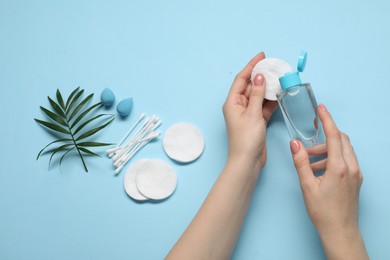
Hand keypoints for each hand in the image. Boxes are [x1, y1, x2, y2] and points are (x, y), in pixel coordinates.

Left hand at [223, 52, 277, 169]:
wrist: (247, 161)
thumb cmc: (246, 140)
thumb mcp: (253, 114)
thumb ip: (257, 95)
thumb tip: (259, 77)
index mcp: (232, 102)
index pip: (241, 79)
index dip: (251, 66)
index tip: (262, 56)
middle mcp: (238, 106)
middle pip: (250, 86)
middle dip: (261, 76)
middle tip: (274, 66)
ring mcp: (247, 114)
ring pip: (258, 96)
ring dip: (268, 88)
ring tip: (279, 78)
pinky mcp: (256, 121)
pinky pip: (264, 106)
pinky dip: (271, 101)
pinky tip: (279, 94)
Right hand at [290, 104, 367, 258]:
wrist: (340, 231)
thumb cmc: (323, 212)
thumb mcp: (307, 186)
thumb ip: (301, 162)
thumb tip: (294, 144)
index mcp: (339, 167)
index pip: (334, 136)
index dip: (327, 120)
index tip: (321, 108)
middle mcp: (351, 168)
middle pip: (341, 140)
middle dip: (324, 137)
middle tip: (308, 145)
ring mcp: (356, 174)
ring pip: (344, 150)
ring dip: (327, 149)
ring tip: (310, 161)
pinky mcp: (356, 180)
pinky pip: (346, 160)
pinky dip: (333, 158)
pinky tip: (319, 169)